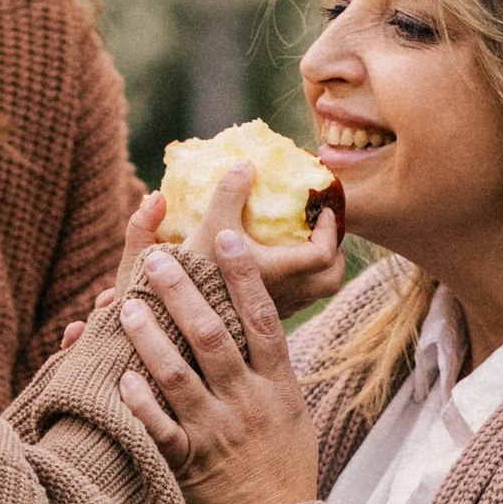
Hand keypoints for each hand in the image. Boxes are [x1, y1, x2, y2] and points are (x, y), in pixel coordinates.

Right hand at [112, 163, 346, 316]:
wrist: (169, 340)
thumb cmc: (186, 283)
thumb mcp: (206, 227)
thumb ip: (225, 193)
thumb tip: (245, 163)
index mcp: (279, 275)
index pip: (324, 254)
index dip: (330, 231)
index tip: (322, 211)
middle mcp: (284, 301)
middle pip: (330, 281)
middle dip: (333, 254)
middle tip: (320, 230)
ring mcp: (274, 320)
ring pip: (314, 297)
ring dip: (314, 271)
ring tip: (299, 248)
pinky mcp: (261, 333)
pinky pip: (295, 306)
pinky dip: (296, 286)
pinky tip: (274, 272)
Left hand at [118, 233, 319, 503]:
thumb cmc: (282, 469)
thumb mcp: (292, 414)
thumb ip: (272, 370)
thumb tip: (257, 320)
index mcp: (277, 387)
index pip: (262, 320)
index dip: (243, 276)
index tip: (224, 236)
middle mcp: (247, 404)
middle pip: (214, 336)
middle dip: (183, 294)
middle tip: (157, 259)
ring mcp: (216, 433)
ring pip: (179, 375)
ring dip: (150, 337)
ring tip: (125, 305)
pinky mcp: (189, 464)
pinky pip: (160, 430)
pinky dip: (140, 404)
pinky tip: (120, 378)